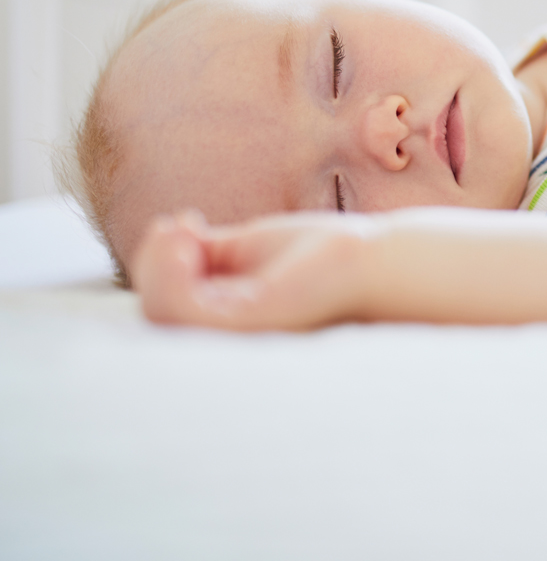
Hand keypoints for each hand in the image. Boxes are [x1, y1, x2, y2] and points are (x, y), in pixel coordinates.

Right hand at [133, 210, 371, 329]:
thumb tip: (171, 237)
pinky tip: (189, 238)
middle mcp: (227, 340)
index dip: (157, 263)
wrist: (375, 260)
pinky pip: (182, 310)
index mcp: (227, 324)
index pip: (165, 308)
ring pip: (159, 313)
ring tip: (183, 230)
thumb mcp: (252, 246)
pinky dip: (171, 272)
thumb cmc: (323, 256)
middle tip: (180, 224)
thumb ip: (211, 251)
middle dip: (154, 259)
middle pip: (154, 312)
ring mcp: (236, 335)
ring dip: (157, 262)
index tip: (181, 222)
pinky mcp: (250, 321)